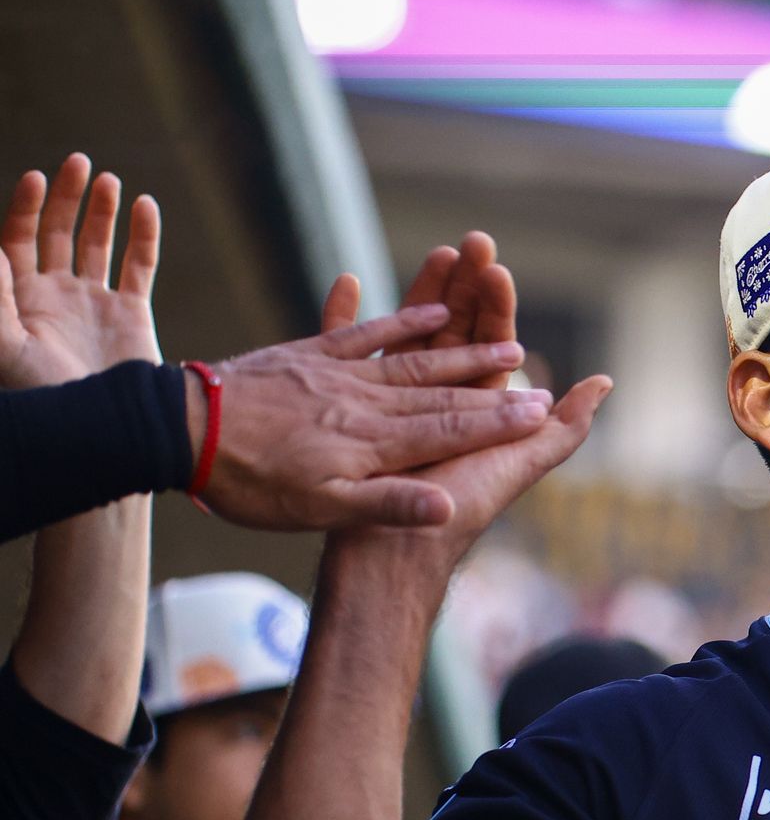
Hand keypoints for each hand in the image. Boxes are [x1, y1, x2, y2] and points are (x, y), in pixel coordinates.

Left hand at [0, 154, 160, 388]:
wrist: (104, 432)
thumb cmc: (46, 396)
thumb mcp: (8, 347)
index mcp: (19, 300)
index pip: (17, 240)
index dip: (26, 207)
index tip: (37, 179)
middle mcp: (54, 295)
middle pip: (56, 233)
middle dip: (64, 197)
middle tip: (76, 162)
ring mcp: (95, 304)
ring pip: (97, 244)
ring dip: (101, 210)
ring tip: (107, 180)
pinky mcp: (132, 314)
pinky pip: (139, 266)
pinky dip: (144, 235)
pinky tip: (145, 205)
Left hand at [198, 305, 553, 529]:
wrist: (179, 430)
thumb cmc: (249, 482)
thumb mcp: (318, 509)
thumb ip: (387, 503)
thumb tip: (449, 507)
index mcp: (373, 442)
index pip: (450, 431)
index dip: (498, 424)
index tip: (540, 413)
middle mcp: (365, 402)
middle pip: (442, 392)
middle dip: (493, 387)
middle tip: (535, 380)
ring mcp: (339, 373)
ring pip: (415, 359)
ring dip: (462, 350)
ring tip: (503, 341)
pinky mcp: (309, 354)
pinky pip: (366, 332)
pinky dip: (401, 320)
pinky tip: (429, 310)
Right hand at [321, 235, 610, 562]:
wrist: (390, 555)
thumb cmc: (459, 511)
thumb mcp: (518, 465)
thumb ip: (564, 430)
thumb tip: (605, 384)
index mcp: (481, 409)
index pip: (493, 344)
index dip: (495, 304)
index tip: (496, 265)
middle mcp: (443, 401)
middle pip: (458, 329)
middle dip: (466, 285)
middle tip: (472, 240)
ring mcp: (398, 402)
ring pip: (414, 332)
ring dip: (426, 290)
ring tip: (437, 250)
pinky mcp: (354, 409)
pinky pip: (354, 353)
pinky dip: (351, 318)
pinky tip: (350, 282)